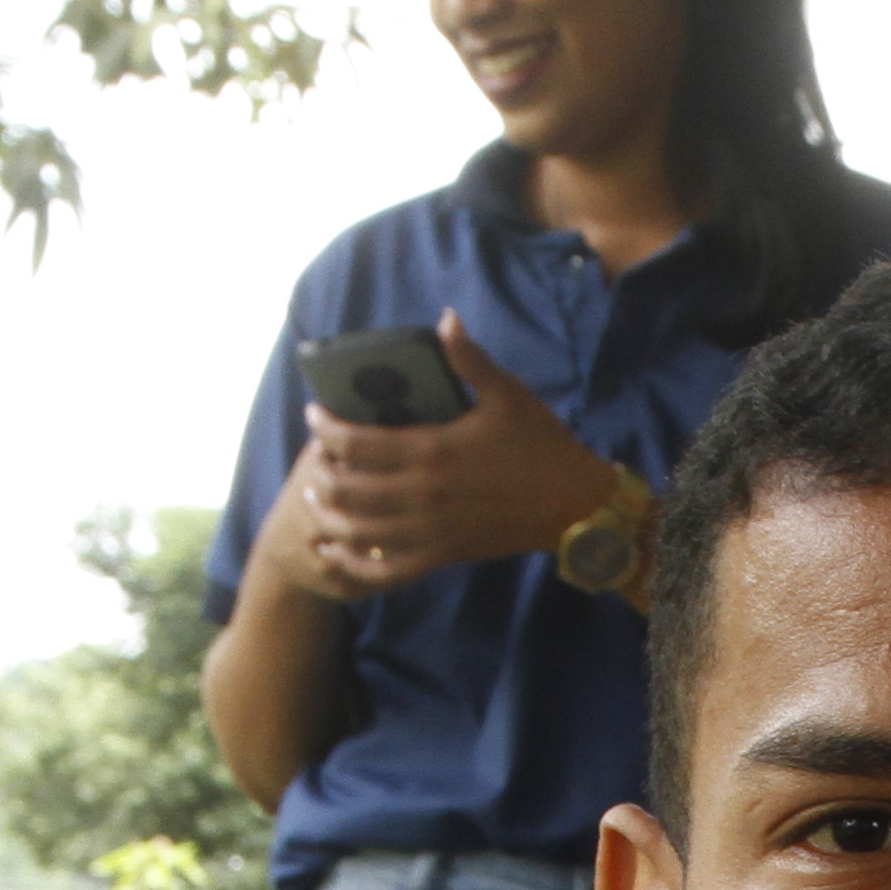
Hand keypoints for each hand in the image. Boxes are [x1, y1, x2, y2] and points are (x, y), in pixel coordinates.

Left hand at [291, 314, 623, 596]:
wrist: (576, 505)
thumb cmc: (542, 446)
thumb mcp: (508, 394)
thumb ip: (470, 359)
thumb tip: (445, 318)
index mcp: (433, 450)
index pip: (357, 442)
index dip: (326, 429)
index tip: (316, 416)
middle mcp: (423, 494)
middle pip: (348, 489)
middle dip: (321, 473)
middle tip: (315, 459)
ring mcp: (431, 531)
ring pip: (359, 531)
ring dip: (329, 517)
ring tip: (316, 501)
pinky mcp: (442, 556)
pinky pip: (387, 571)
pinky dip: (356, 566)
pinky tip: (338, 553)